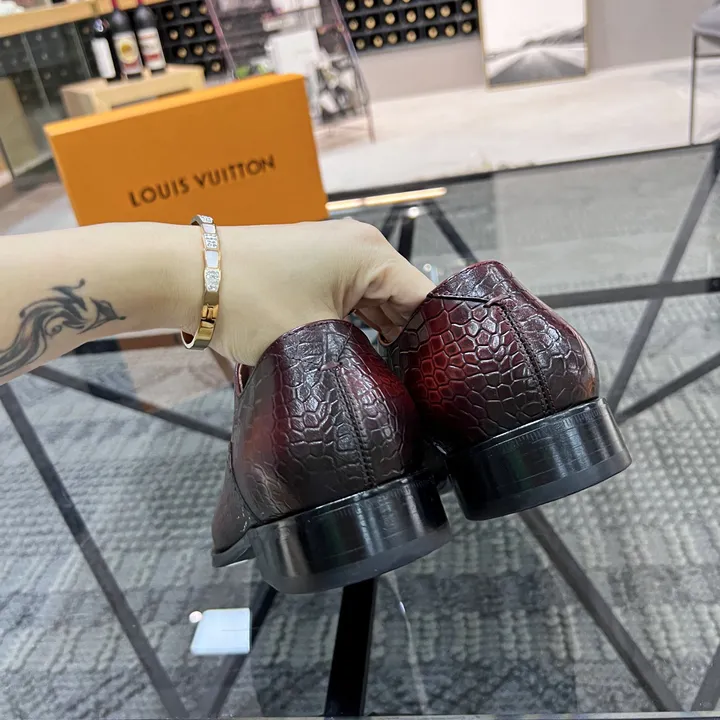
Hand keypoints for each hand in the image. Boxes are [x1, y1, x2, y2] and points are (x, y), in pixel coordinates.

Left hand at [179, 219, 434, 364]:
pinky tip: (352, 353)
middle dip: (403, 341)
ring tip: (381, 376)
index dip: (429, 343)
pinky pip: (350, 295)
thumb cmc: (251, 303)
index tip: (429, 383)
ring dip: (376, 335)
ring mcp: (334, 252)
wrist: (187, 277)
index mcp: (371, 254)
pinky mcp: (313, 263)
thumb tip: (384, 379)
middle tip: (406, 387)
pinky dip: (354, 323)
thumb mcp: (315, 339)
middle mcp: (359, 245)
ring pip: (375, 300)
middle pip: (401, 300)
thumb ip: (363, 359)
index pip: (424, 300)